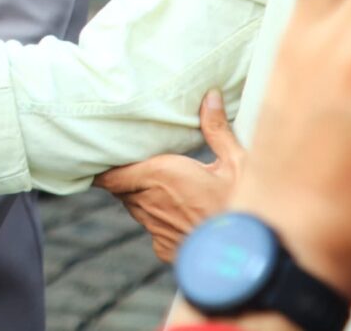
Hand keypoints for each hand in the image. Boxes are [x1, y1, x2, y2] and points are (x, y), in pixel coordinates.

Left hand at [95, 91, 242, 259]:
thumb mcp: (236, 162)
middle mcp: (149, 202)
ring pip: (136, 209)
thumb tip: (210, 95)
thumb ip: (217, 129)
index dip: (103, 169)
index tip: (101, 157)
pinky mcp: (165, 249)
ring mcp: (155, 229)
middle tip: (136, 165)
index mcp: (160, 174)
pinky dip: (161, 222)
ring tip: (161, 188)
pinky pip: (154, 231)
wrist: (250, 256)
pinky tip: (182, 216)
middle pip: (123, 188)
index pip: (110, 174)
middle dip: (127, 178)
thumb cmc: (244, 206)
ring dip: (143, 199)